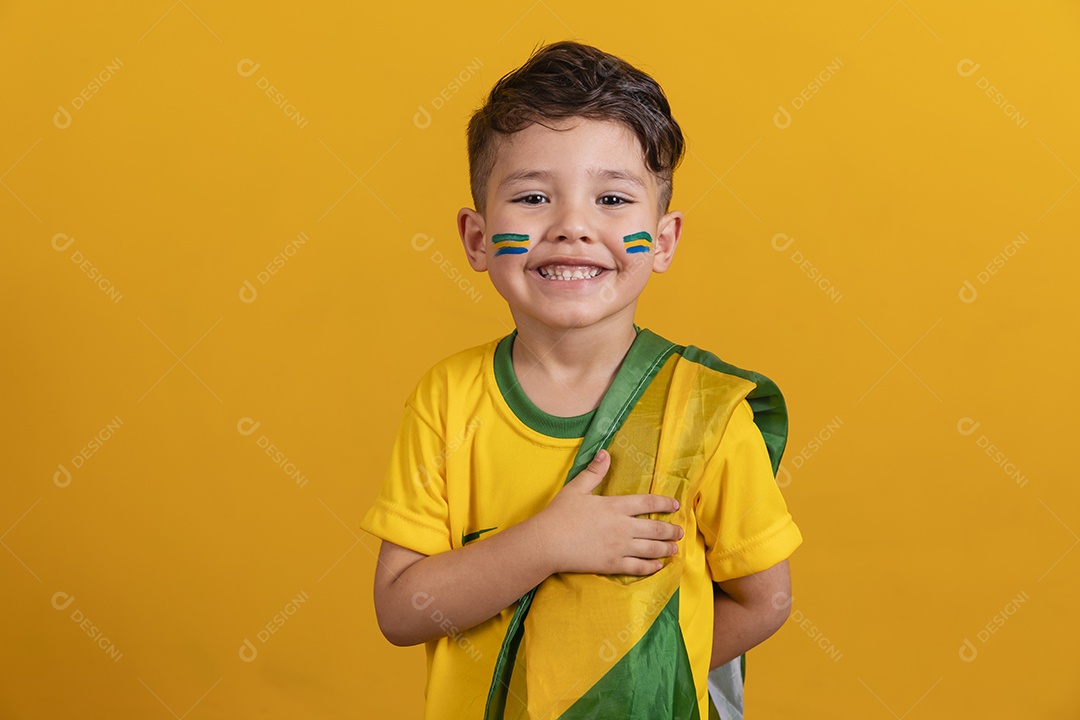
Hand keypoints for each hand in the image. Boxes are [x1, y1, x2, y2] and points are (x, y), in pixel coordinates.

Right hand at [533, 449, 683, 575]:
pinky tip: (658, 566)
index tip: (675, 505)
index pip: (647, 503)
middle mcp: (622, 527)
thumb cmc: (559, 514)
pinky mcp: (612, 564)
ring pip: (651, 549)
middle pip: (655, 529)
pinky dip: (651, 567)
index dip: (664, 503)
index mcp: (615, 506)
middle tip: (680, 531)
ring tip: (675, 548)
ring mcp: (619, 548)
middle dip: (671, 530)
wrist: (547, 543)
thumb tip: (605, 452)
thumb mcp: (576, 488)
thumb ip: (594, 472)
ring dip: (666, 548)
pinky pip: (638, 567)